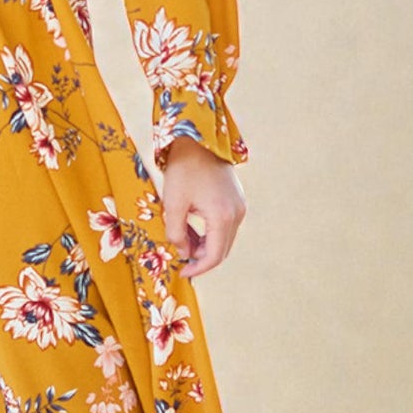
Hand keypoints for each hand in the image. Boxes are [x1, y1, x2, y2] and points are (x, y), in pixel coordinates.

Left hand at [159, 138, 246, 278]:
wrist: (198, 140)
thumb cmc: (184, 169)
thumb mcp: (173, 203)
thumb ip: (176, 233)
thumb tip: (184, 252)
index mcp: (222, 216)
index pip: (214, 256)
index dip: (198, 268)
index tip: (182, 272)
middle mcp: (237, 214)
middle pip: (222, 250)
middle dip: (201, 259)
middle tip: (181, 263)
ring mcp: (239, 206)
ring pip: (224, 239)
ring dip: (205, 246)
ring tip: (182, 242)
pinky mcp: (237, 201)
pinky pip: (225, 226)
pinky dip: (210, 233)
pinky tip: (192, 230)